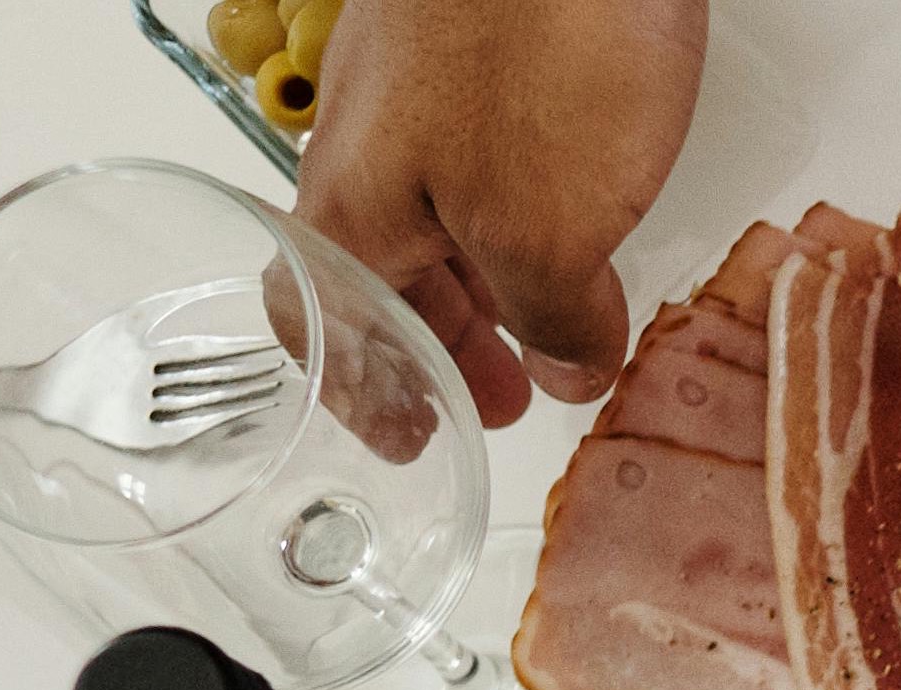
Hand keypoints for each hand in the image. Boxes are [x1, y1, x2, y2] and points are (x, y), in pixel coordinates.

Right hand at [297, 0, 708, 424]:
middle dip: (444, 342)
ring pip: (439, 214)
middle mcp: (370, 146)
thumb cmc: (537, 42)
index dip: (364, 391)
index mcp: (352, 206)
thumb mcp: (549, 228)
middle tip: (500, 396)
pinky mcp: (482, 46)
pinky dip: (523, 215)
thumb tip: (565, 372)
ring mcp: (423, 89)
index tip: (412, 436)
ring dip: (490, 282)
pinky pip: (486, 156)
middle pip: (385, 272)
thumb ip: (555, 320)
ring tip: (554, 333)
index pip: (318, 321)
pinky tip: (582, 224)